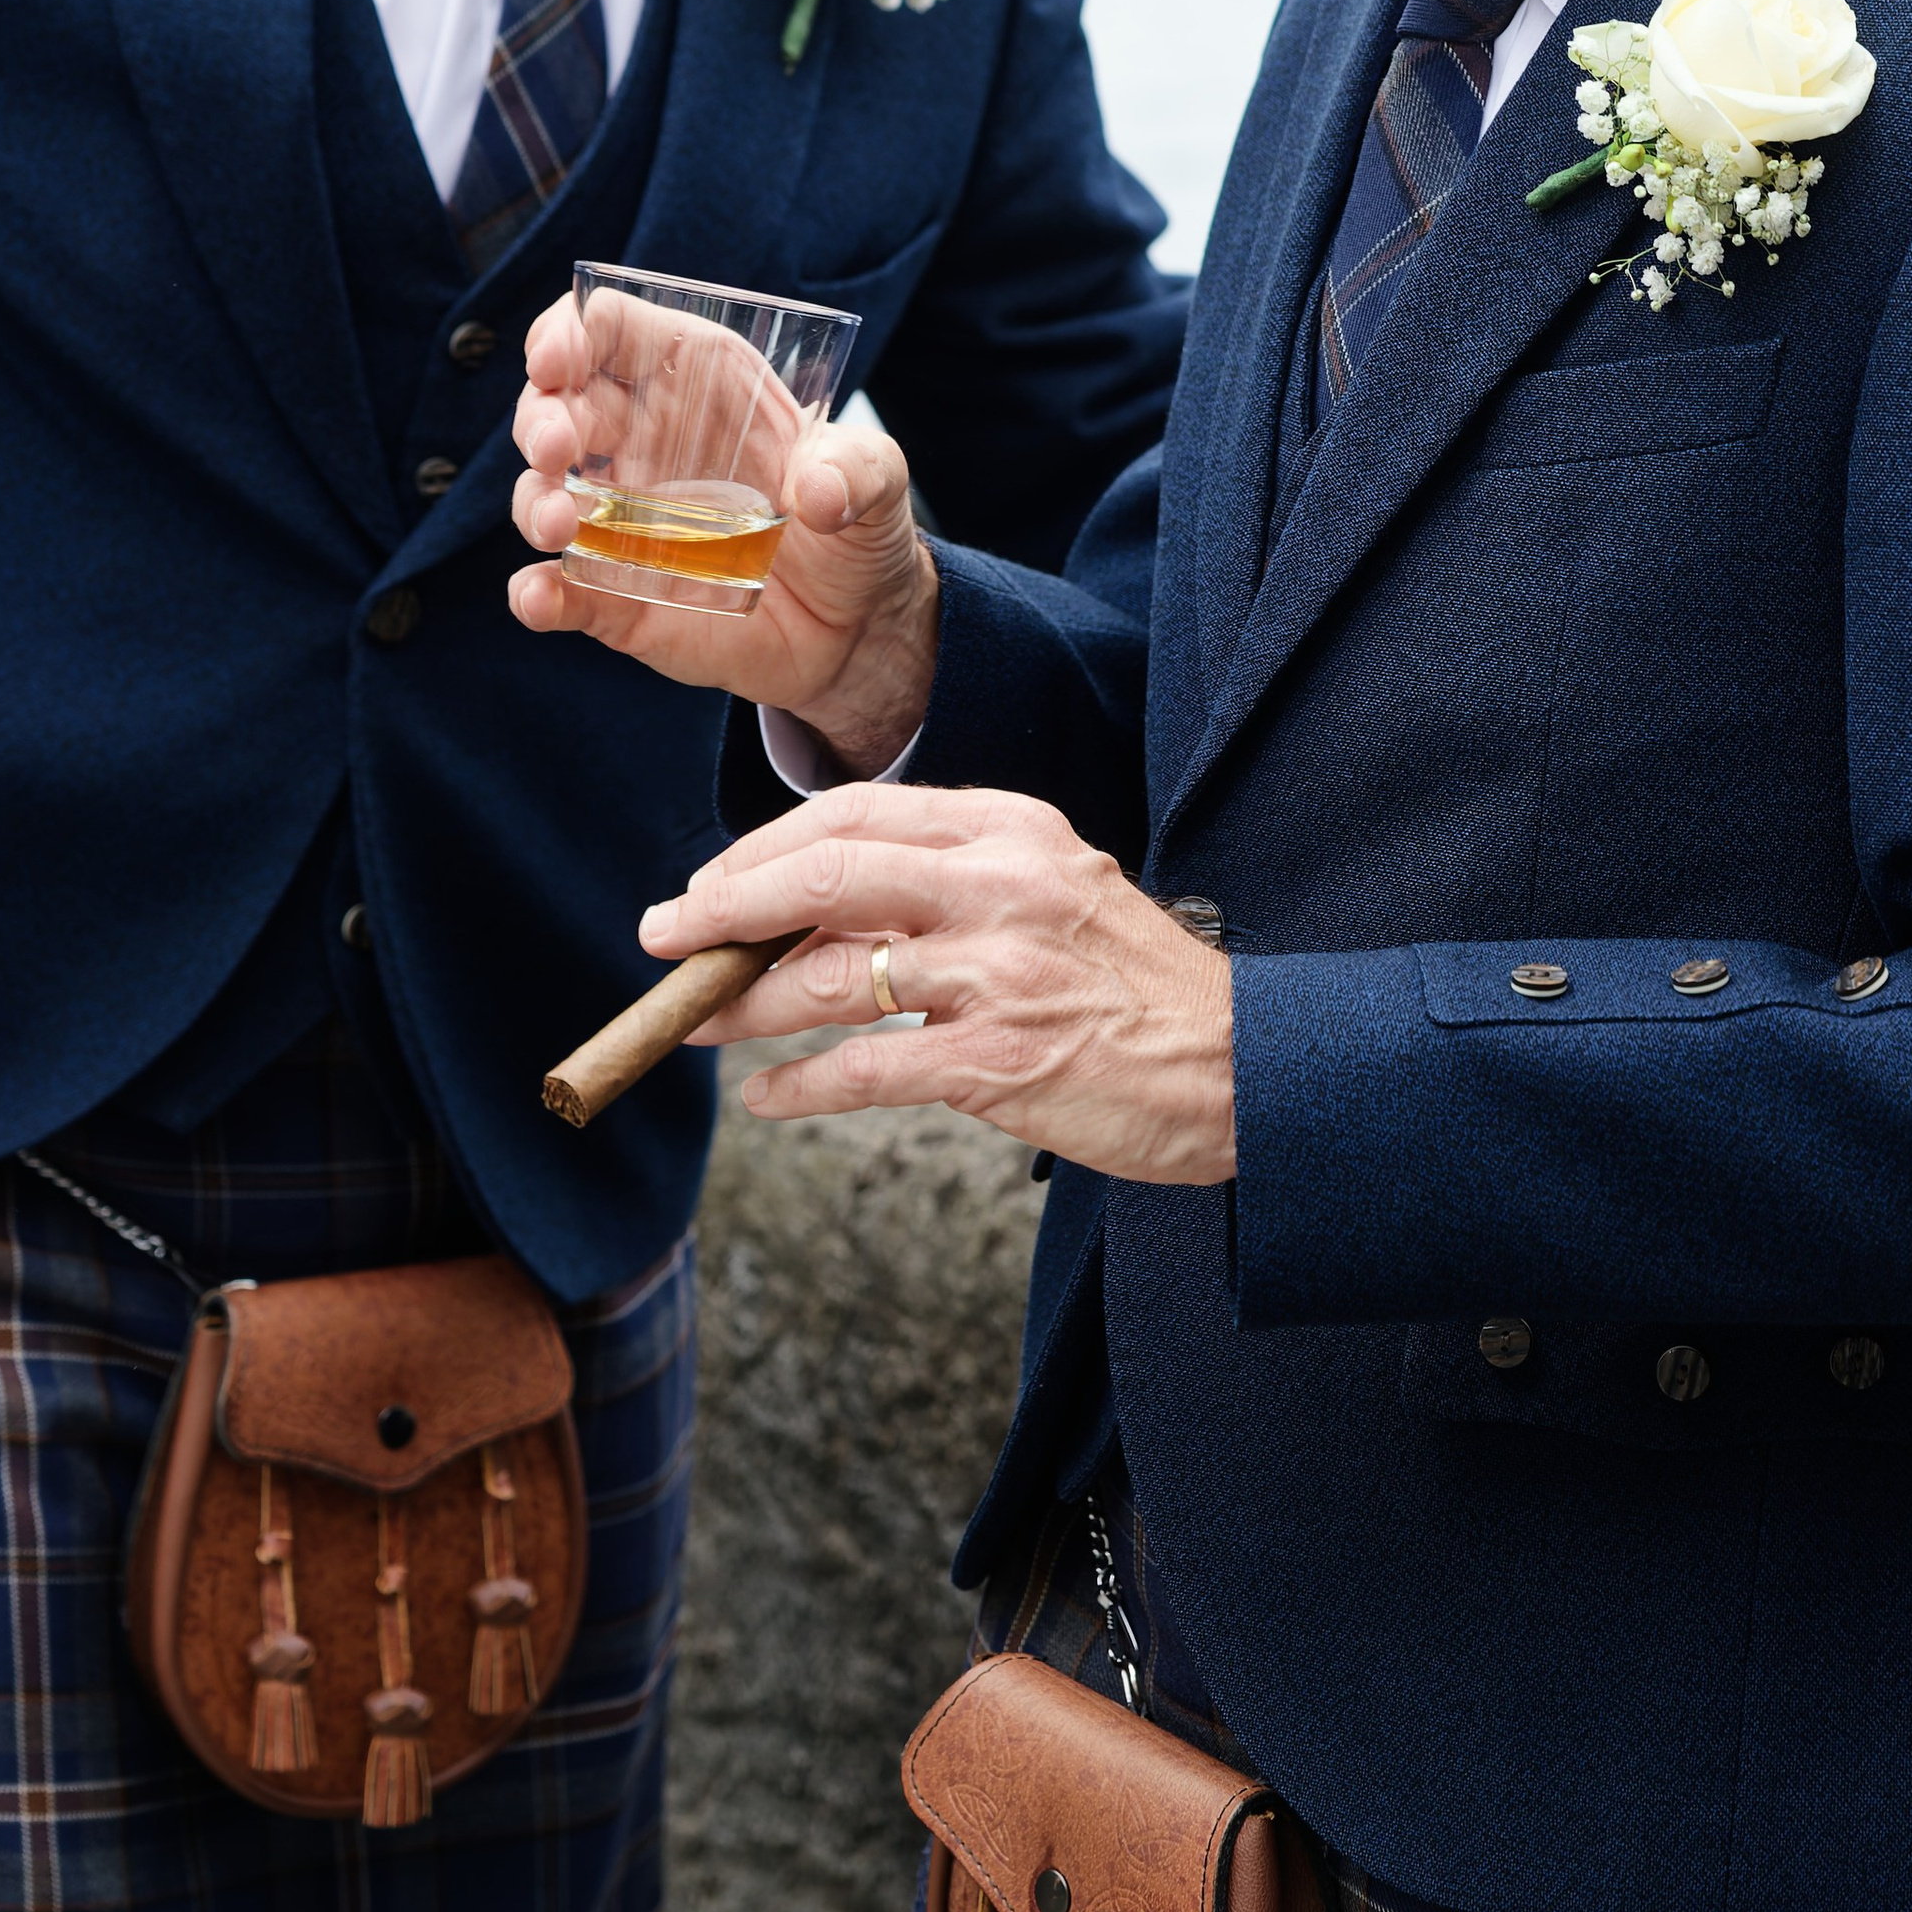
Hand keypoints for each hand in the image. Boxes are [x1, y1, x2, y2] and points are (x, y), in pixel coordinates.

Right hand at [507, 294, 939, 772]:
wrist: (858, 628)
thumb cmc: (857, 526)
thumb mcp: (880, 481)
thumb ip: (860, 468)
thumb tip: (816, 490)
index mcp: (695, 383)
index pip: (609, 330)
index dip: (568, 332)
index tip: (556, 360)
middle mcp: (643, 442)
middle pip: (557, 405)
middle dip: (541, 417)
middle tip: (559, 448)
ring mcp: (622, 520)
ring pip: (541, 492)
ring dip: (533, 501)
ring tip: (559, 524)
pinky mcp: (618, 594)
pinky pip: (559, 590)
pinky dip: (536, 593)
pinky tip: (538, 598)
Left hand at [640, 780, 1236, 1181]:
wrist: (1245, 1066)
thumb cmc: (1133, 986)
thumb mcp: (1051, 893)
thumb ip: (946, 886)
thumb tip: (812, 910)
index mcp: (1011, 829)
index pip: (857, 813)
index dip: (763, 849)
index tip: (709, 887)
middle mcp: (1003, 885)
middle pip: (827, 872)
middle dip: (725, 905)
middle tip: (666, 937)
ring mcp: (1002, 973)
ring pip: (832, 976)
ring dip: (744, 1004)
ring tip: (697, 1023)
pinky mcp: (1004, 1059)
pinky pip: (868, 1070)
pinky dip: (801, 1087)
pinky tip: (771, 1098)